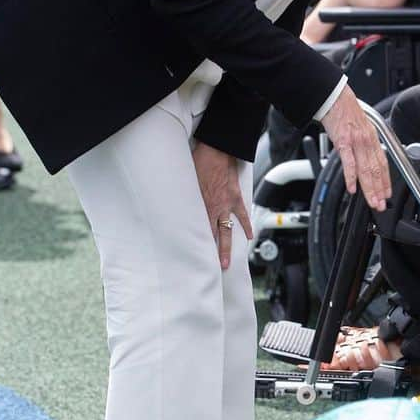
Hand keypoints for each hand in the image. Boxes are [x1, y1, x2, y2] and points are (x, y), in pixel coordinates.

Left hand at [192, 140, 252, 268]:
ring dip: (227, 247)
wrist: (217, 150)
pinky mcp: (236, 197)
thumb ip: (181, 196)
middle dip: (213, 254)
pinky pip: (242, 215)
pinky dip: (246, 226)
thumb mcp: (183, 181)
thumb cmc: (197, 161)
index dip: (195, 246)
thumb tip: (171, 205)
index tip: (191, 258)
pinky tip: (249, 236)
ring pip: (227, 231)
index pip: (197, 231)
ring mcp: (227, 204)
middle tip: (211, 269)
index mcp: (200, 205)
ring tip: (226, 262)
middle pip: (213, 236)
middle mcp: (214, 208)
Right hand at [321, 84, 390, 210]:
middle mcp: (367, 141)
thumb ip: (366, 143)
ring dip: (369, 188)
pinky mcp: (343, 142)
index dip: (386, 180)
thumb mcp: (362, 127)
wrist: (335, 98)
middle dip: (379, 190)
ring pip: (365, 169)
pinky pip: (349, 163)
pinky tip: (353, 188)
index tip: (387, 194)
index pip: (383, 164)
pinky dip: (351, 177)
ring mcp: (356, 142)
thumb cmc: (346, 112)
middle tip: (381, 205)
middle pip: (376, 170)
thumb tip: (369, 157)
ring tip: (372, 201)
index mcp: (372, 139)